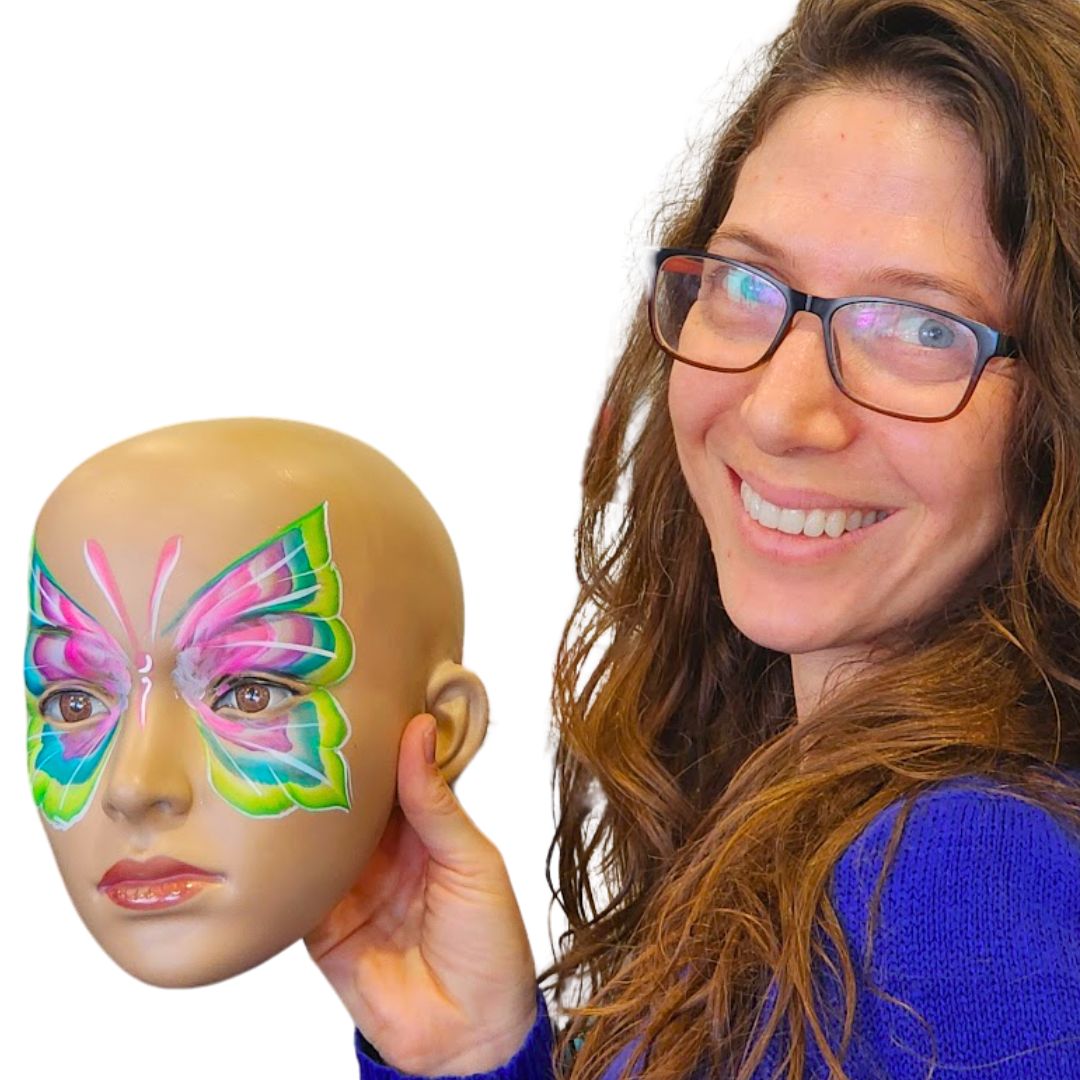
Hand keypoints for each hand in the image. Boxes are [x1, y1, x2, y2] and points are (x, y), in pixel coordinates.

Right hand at [305, 712, 538, 1075]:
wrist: (465, 1039)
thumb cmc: (490, 946)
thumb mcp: (472, 863)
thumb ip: (436, 803)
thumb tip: (419, 730)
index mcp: (427, 828)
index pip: (395, 770)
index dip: (377, 736)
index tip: (353, 689)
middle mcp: (384, 850)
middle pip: (349, 797)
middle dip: (328, 762)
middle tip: (299, 711)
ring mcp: (349, 884)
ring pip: (316, 833)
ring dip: (298, 803)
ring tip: (270, 750)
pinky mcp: (319, 922)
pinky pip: (292, 883)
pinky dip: (275, 860)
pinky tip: (257, 822)